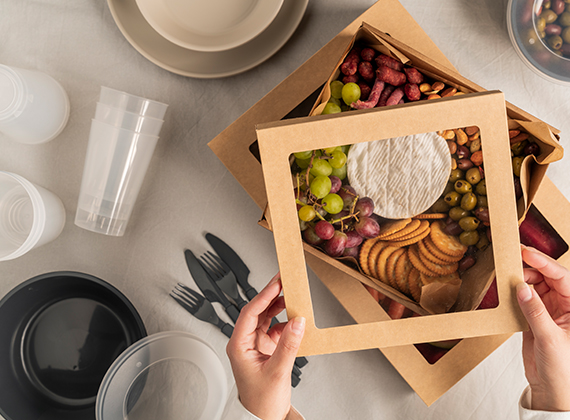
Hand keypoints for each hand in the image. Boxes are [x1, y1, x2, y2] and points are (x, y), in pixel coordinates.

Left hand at [226, 273, 304, 419]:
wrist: (264, 418)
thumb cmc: (261, 401)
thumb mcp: (277, 372)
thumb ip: (289, 345)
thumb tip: (298, 321)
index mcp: (238, 346)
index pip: (249, 313)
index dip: (263, 296)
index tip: (276, 283)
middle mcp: (244, 342)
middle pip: (257, 311)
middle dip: (271, 295)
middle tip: (284, 279)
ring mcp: (255, 344)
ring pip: (266, 317)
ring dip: (278, 306)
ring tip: (291, 293)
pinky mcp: (266, 348)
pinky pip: (275, 328)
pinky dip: (286, 321)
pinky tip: (295, 317)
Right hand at [517, 246, 569, 410]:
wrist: (552, 391)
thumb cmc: (563, 370)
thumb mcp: (549, 339)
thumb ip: (535, 312)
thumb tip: (522, 288)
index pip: (562, 278)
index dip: (545, 263)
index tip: (527, 253)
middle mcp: (565, 307)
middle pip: (547, 278)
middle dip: (530, 269)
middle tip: (511, 263)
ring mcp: (549, 312)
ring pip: (534, 286)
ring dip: (521, 281)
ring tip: (506, 277)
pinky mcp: (535, 319)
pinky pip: (524, 300)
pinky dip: (514, 294)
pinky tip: (505, 291)